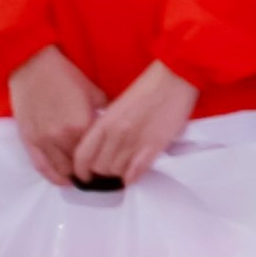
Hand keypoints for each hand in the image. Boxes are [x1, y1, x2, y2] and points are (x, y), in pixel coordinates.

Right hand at [6, 46, 103, 186]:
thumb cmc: (67, 77)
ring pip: (62, 170)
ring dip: (74, 177)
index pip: (98, 155)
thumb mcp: (96, 94)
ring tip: (86, 179)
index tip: (116, 166)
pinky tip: (65, 181)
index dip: (107, 162)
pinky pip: (41, 167)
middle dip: (92, 172)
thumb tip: (116, 128)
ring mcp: (43, 141)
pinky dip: (54, 177)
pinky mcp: (29, 141)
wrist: (34, 68)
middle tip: (103, 174)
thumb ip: (105, 115)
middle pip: (81, 166)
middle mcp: (62, 138)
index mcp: (82, 126)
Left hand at [71, 61, 197, 186]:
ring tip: (124, 170)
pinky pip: (136, 172)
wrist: (175, 78)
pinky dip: (132, 178)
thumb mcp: (117, 106)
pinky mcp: (154, 146)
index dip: (80, 170)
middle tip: (109, 170)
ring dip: (119, 174)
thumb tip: (104, 146)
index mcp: (104, 123)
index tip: (84, 174)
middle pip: (99, 167)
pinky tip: (133, 176)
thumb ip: (107, 126)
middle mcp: (116, 135)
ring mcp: (135, 142)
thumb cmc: (147, 88)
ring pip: (117, 172)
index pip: (82, 156)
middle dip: (102, 172)